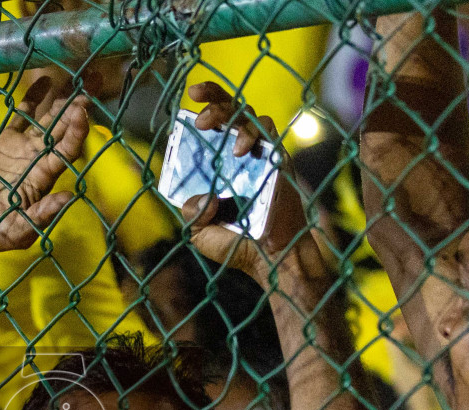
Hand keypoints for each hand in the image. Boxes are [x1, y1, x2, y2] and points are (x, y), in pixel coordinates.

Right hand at [0, 75, 88, 256]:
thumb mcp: (18, 231)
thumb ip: (41, 215)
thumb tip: (69, 198)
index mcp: (45, 178)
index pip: (67, 150)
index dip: (76, 132)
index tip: (82, 112)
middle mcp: (39, 160)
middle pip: (63, 128)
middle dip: (78, 107)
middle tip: (94, 81)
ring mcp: (22, 148)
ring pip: (46, 118)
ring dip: (62, 99)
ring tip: (76, 76)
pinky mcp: (3, 141)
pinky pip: (21, 115)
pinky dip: (33, 98)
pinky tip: (44, 80)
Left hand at [177, 82, 310, 279]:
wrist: (272, 256)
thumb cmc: (238, 245)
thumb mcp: (201, 232)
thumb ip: (191, 213)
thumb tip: (201, 196)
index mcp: (218, 161)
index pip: (212, 122)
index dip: (206, 101)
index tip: (192, 94)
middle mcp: (239, 151)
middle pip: (229, 109)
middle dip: (214, 103)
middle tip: (200, 119)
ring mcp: (260, 152)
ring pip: (248, 114)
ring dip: (229, 116)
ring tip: (213, 130)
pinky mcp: (277, 156)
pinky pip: (268, 131)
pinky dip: (253, 133)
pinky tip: (243, 151)